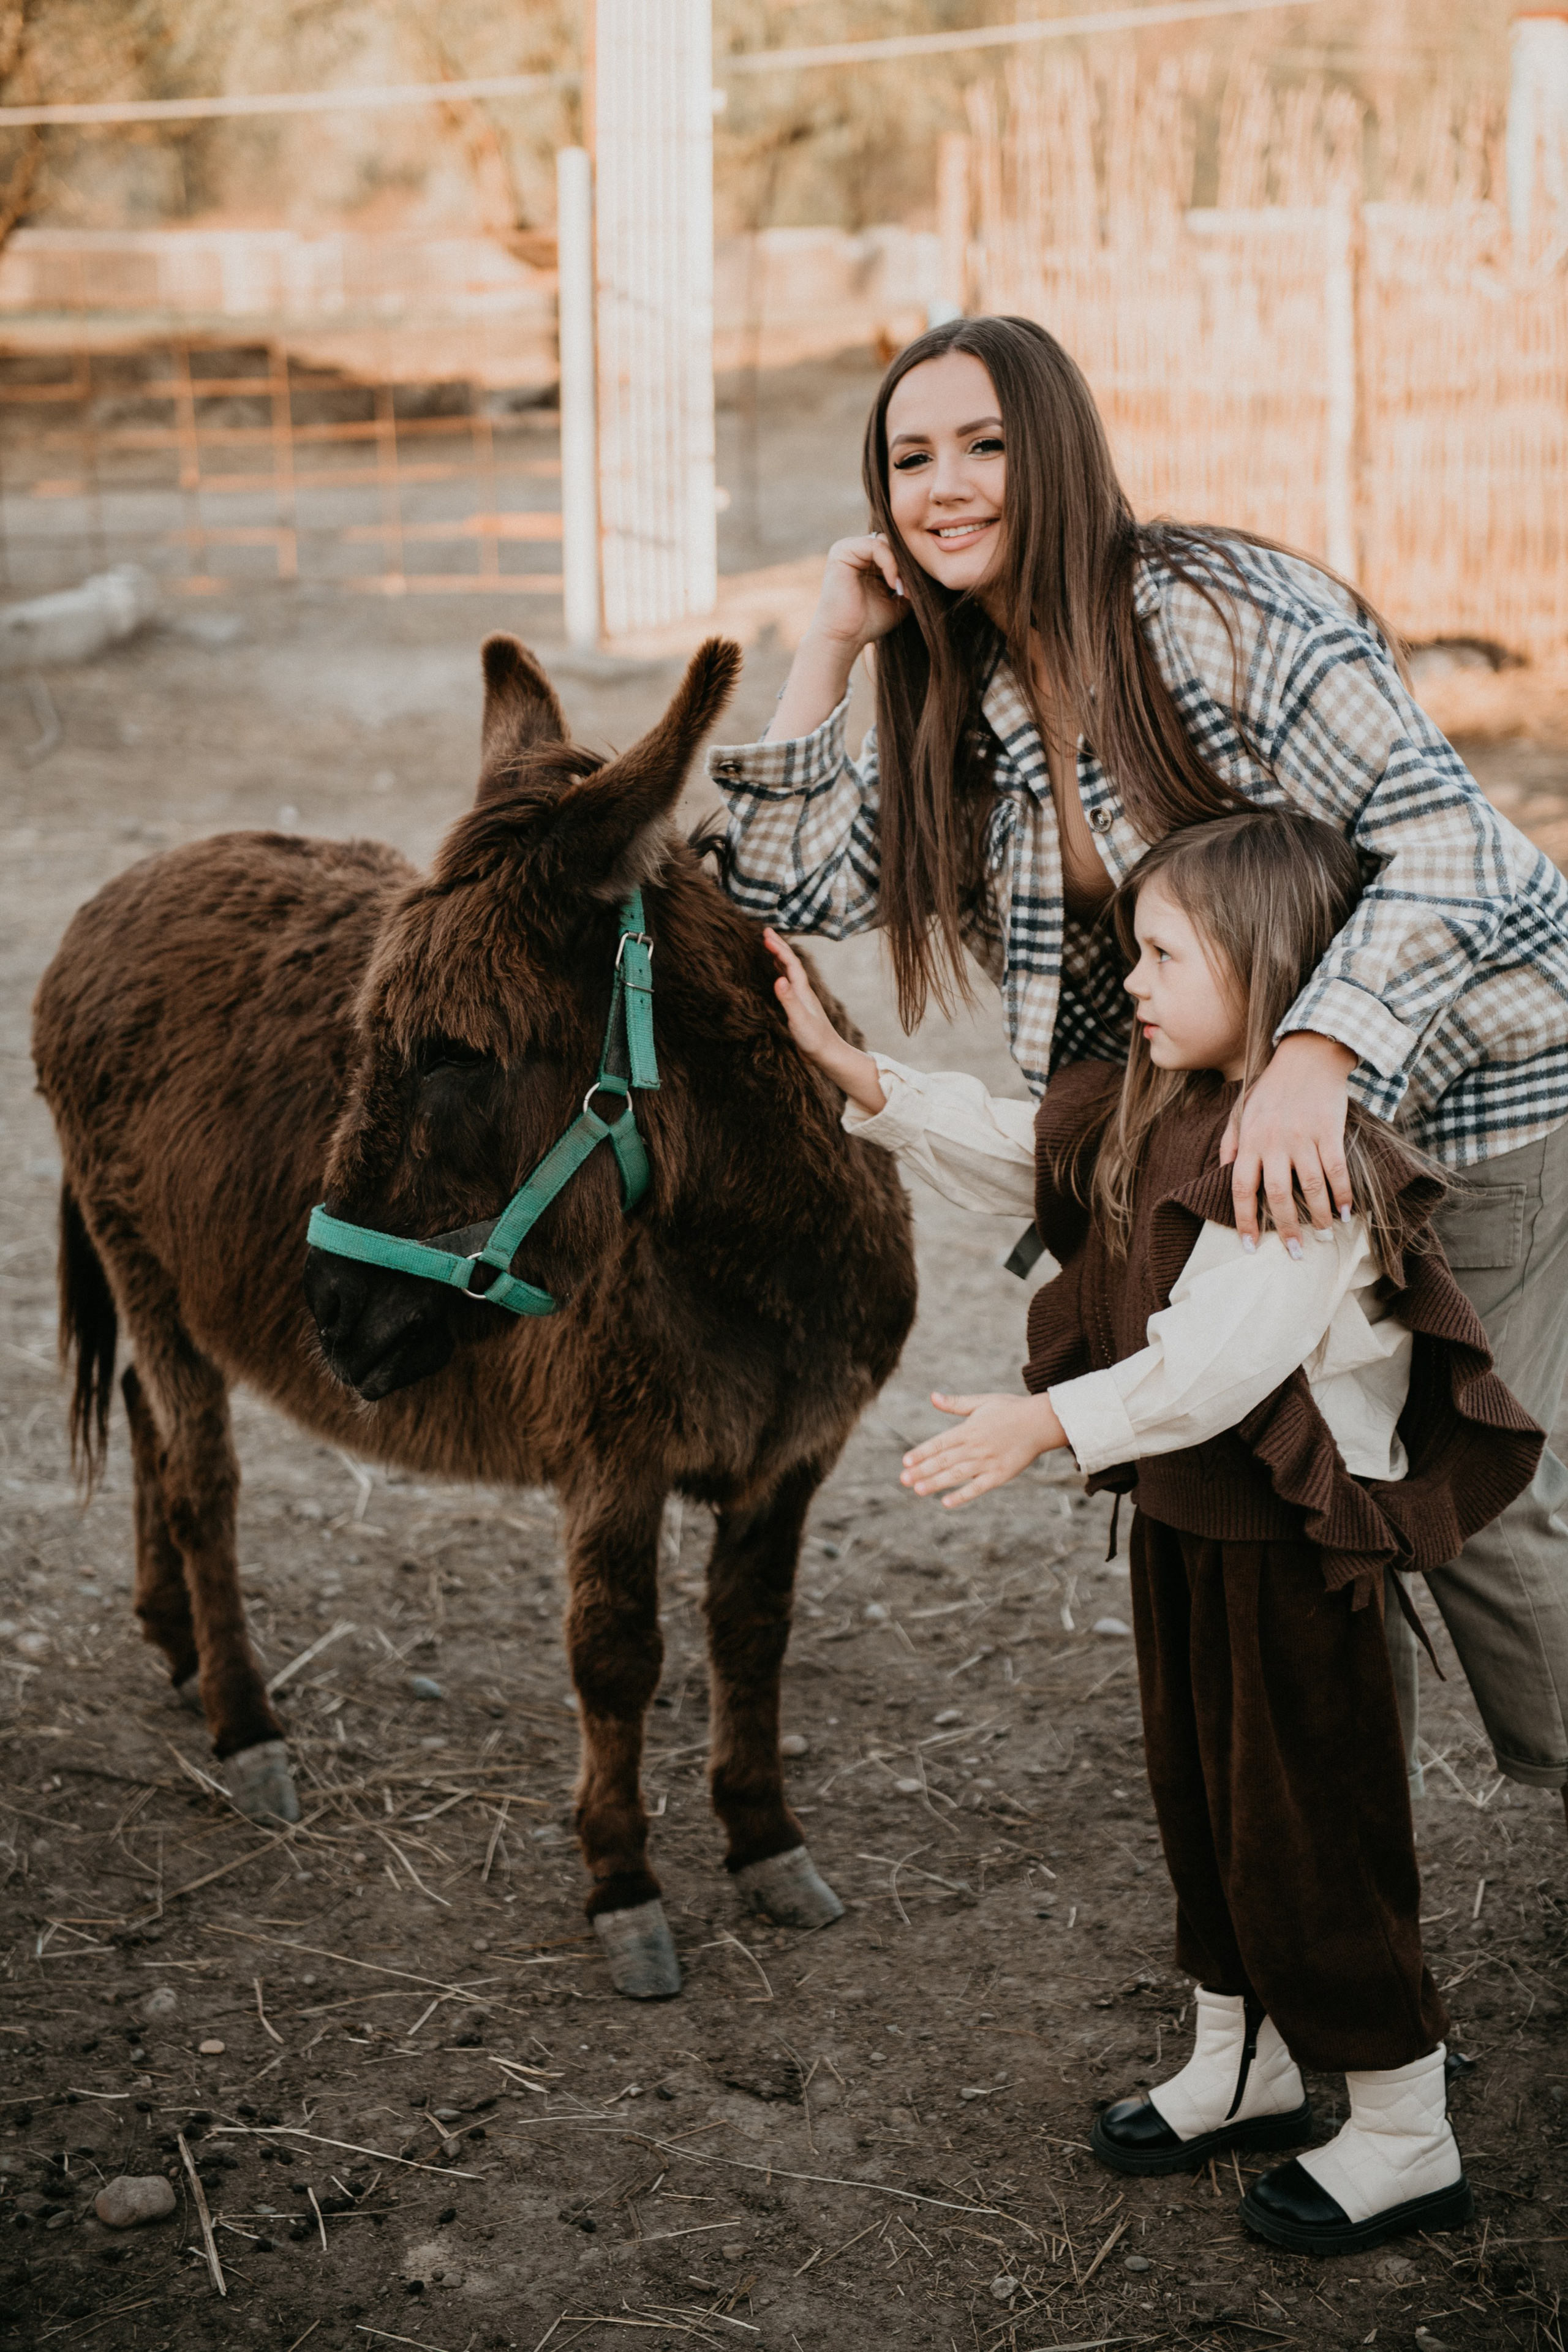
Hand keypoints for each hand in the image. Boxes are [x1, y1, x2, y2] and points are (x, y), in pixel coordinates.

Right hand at [763, 928, 885, 1114]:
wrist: (828, 1054)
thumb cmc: (814, 1039)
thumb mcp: (798, 1020)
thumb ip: (789, 1000)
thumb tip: (778, 979)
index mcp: (803, 991)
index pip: (790, 963)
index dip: (778, 948)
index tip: (766, 934)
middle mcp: (803, 991)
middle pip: (791, 963)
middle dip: (779, 946)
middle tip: (766, 931)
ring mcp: (802, 999)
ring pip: (790, 972)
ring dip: (780, 958)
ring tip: (771, 947)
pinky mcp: (800, 1008)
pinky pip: (789, 984)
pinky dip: (782, 974)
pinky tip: (778, 976)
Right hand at [808, 532, 909, 651]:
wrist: (845, 638)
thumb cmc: (868, 623)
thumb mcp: (898, 599)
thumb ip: (909, 581)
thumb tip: (930, 569)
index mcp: (867, 560)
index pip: (896, 548)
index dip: (910, 565)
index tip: (916, 591)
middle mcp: (856, 551)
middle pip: (892, 542)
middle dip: (907, 563)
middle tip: (911, 589)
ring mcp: (848, 548)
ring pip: (886, 541)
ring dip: (900, 564)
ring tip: (902, 588)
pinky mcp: (842, 551)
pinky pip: (876, 545)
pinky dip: (890, 563)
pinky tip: (893, 583)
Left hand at [901, 1390, 1067, 1507]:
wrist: (1041, 1422)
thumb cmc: (1010, 1409)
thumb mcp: (982, 1401)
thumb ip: (956, 1404)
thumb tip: (932, 1397)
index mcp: (969, 1429)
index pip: (940, 1443)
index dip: (922, 1452)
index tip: (905, 1461)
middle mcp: (976, 1447)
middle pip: (944, 1460)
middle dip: (922, 1470)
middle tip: (903, 1480)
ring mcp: (988, 1462)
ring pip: (957, 1475)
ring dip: (936, 1483)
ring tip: (918, 1490)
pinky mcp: (1000, 1475)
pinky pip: (978, 1488)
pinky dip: (962, 1496)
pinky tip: (946, 1502)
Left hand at [1220, 1031, 1355, 1249]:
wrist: (1307, 1056)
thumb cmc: (1271, 1088)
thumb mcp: (1241, 1111)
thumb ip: (1230, 1142)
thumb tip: (1219, 1173)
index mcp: (1249, 1140)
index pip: (1241, 1188)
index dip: (1244, 1220)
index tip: (1249, 1247)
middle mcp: (1273, 1142)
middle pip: (1276, 1195)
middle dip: (1285, 1228)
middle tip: (1294, 1252)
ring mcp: (1302, 1137)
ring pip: (1310, 1187)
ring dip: (1318, 1216)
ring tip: (1323, 1235)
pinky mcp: (1329, 1131)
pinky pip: (1336, 1170)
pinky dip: (1342, 1194)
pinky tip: (1345, 1212)